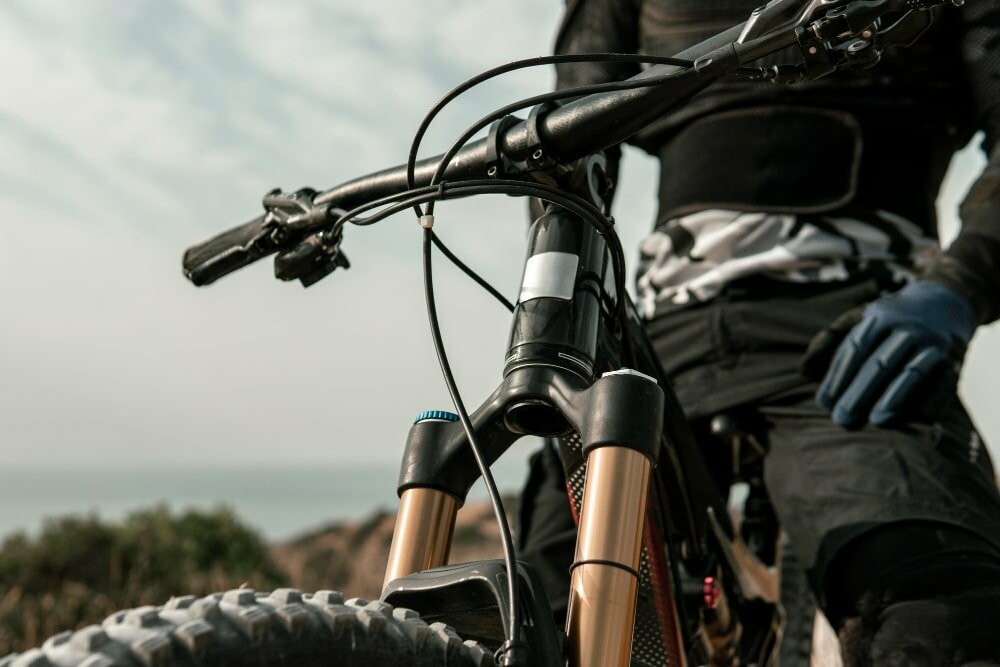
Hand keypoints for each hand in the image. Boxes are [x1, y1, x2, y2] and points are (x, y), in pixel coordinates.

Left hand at [808, 281, 976, 427]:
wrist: (945, 303)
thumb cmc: (888, 321)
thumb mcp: (857, 320)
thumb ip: (829, 342)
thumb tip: (803, 371)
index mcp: (878, 316)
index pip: (855, 348)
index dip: (838, 376)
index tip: (823, 402)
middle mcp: (907, 327)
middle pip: (880, 362)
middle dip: (860, 392)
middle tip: (842, 419)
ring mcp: (933, 343)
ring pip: (913, 372)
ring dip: (895, 398)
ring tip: (876, 420)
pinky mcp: (955, 360)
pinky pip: (944, 382)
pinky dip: (931, 401)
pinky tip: (917, 421)